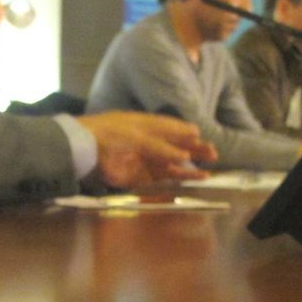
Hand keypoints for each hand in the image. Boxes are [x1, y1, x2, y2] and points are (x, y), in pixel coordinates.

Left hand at [75, 112, 216, 187]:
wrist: (88, 150)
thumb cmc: (112, 134)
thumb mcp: (139, 136)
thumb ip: (162, 147)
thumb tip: (185, 157)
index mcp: (149, 125)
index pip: (171, 127)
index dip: (184, 131)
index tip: (198, 134)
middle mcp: (152, 142)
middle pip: (177, 145)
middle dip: (195, 148)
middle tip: (213, 152)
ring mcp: (149, 160)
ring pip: (177, 162)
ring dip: (194, 163)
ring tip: (212, 163)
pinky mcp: (146, 176)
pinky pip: (169, 176)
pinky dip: (184, 176)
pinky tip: (199, 176)